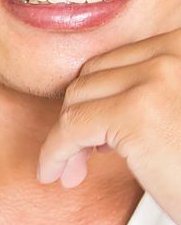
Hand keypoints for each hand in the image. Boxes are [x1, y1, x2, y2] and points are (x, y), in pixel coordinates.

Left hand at [37, 28, 180, 224]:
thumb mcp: (175, 111)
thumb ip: (146, 92)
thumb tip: (85, 102)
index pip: (118, 62)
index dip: (99, 100)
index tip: (97, 136)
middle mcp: (176, 50)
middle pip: (93, 75)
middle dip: (79, 115)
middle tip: (84, 155)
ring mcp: (157, 77)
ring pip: (77, 100)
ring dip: (67, 137)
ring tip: (76, 169)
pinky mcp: (136, 112)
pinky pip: (71, 128)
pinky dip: (55, 153)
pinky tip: (57, 174)